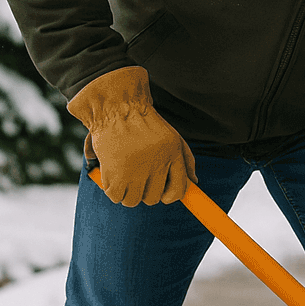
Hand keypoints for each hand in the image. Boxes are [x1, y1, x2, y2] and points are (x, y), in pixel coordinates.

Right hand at [68, 66, 194, 205]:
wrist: (114, 105)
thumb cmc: (143, 122)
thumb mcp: (171, 136)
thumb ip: (186, 159)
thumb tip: (194, 183)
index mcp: (172, 152)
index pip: (179, 190)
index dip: (169, 196)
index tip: (161, 194)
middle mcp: (156, 162)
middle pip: (153, 198)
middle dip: (144, 192)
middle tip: (135, 177)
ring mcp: (136, 169)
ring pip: (133, 200)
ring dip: (126, 192)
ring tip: (122, 175)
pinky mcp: (116, 172)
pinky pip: (115, 196)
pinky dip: (112, 190)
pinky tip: (111, 175)